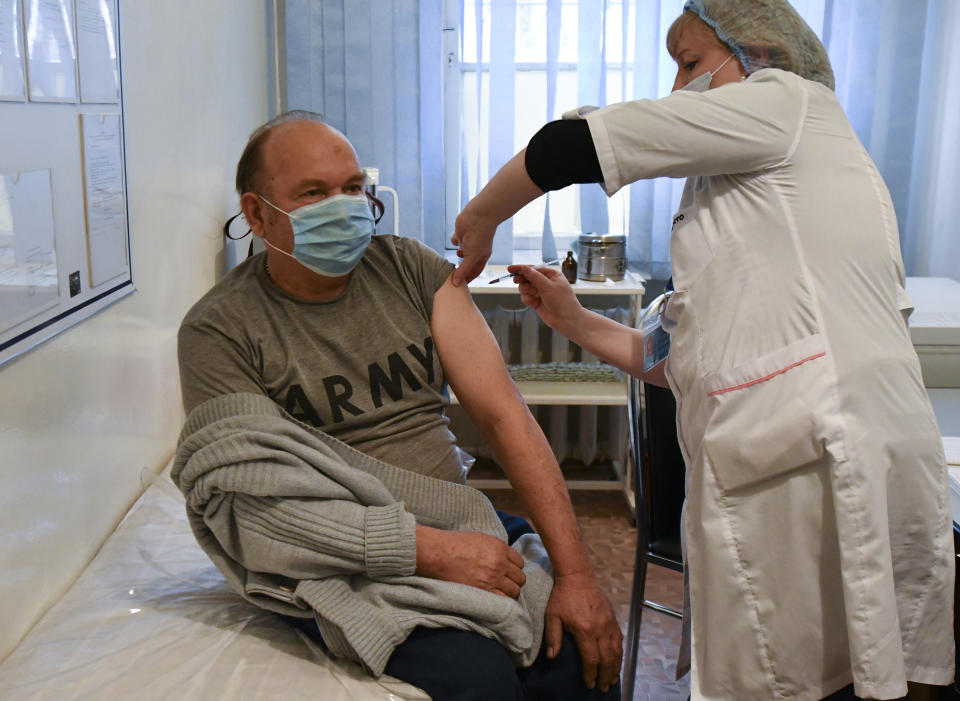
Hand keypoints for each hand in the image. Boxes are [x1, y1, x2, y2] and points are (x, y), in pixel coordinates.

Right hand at [415, 526, 526, 597]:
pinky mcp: (484, 590)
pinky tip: (497, 600)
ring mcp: (493, 578)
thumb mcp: (480, 539)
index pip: (519, 562)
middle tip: (505, 584)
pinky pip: (503, 600)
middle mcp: (500, 562)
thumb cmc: (455, 543)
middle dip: (514, 581)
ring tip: (501, 593)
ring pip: (515, 590)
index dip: (514, 568)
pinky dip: (502, 601)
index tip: (508, 572)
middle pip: (520, 577)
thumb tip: (502, 557)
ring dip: (509, 592)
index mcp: (500, 547)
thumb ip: (495, 548)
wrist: (439, 553)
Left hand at [451, 207, 494, 285]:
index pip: (475, 271)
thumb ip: (463, 270)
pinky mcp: (461, 233)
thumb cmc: (480, 236)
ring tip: (450, 263)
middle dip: (460, 269)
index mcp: (482, 256)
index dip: (468, 278)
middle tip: (451, 278)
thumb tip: (456, 283)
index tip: (460, 286)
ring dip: (457, 256)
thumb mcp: (471, 257)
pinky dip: (454, 242)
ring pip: (461, 253)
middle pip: (467, 263)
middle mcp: (476, 250)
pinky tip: (454, 243)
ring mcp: (468, 242)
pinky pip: (456, 240)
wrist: (478, 216)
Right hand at [506, 264, 582, 332]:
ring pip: (524, 287)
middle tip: (516, 280)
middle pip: (527, 277)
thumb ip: (534, 277)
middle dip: (523, 280)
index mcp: (551, 275)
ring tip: (533, 295)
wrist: (566, 320)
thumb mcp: (549, 286)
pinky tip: (533, 303)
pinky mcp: (536, 301)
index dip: (521, 268)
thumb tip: (523, 268)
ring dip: (526, 290)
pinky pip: (525, 297)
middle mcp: (545, 282)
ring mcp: (540, 292)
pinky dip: (527, 299)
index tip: (511, 268)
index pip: (533, 268)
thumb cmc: (563, 301)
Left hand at [544, 571, 622, 692]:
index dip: (591, 674)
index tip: (589, 684)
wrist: (577, 576)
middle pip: (607, 658)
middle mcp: (600, 629)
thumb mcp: (552, 616)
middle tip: (603, 688)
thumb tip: (552, 656)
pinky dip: (619, 652)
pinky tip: (617, 659)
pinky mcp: (612, 618)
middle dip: (605, 675)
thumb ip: (553, 637)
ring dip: (615, 667)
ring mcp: (609, 623)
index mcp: (585, 631)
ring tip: (612, 679)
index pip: (591, 659)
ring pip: (616, 650)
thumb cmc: (562, 596)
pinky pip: (619, 639)